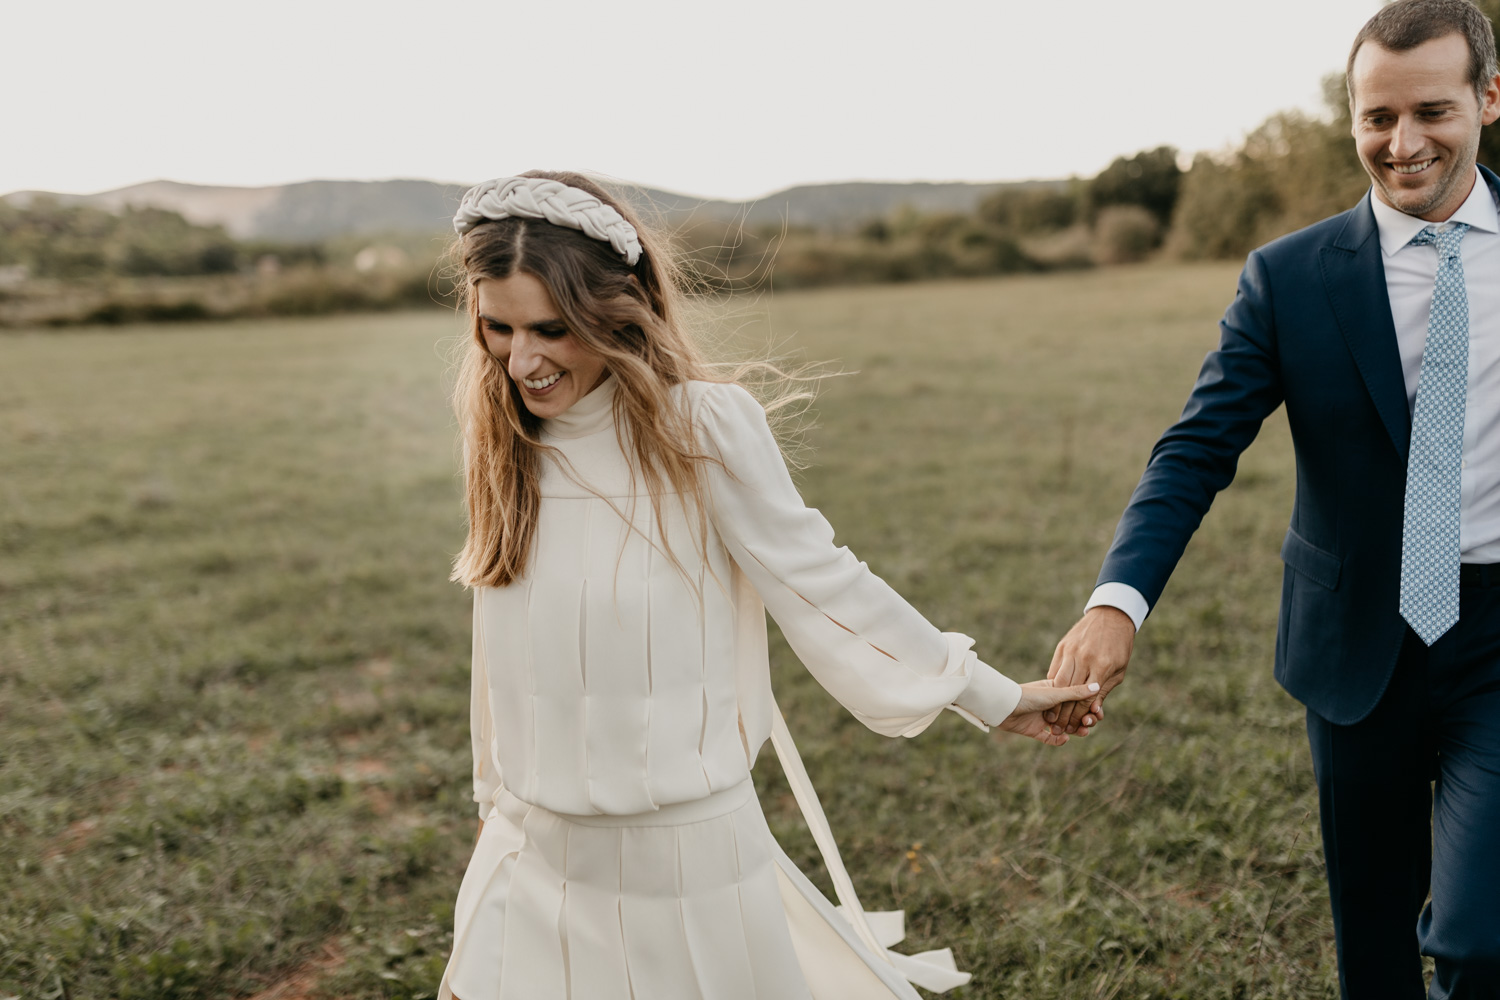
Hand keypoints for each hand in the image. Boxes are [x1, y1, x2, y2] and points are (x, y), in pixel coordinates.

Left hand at [995, 678, 1103, 745]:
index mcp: (1057, 691)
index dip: (1089, 706)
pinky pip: (1049, 738)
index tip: (1098, 712)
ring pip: (1064, 727)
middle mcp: (1051, 704)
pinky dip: (1058, 740)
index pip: (1078, 700)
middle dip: (1084, 720)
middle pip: (1073, 714)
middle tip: (1089, 723)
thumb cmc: (1029, 694)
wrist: (1003, 706)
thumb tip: (1097, 686)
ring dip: (1074, 730)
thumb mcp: (1055, 693)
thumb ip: (1076, 692)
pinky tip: (1064, 738)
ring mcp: (1043, 718)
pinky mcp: (1034, 730)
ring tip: (1082, 732)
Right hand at [1045, 606, 1134, 734]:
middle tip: (1058, 728)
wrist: (1112, 616)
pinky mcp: (1062, 646)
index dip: (1078, 716)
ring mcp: (1071, 651)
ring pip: (1057, 682)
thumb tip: (1092, 711)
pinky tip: (1051, 696)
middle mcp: (1084, 659)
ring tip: (1051, 716)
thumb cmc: (1119, 647)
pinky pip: (1054, 669)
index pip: (1085, 698)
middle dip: (1063, 714)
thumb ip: (1103, 691)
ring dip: (1053, 702)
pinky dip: (1052, 685)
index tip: (1073, 729)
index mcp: (1101, 667)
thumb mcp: (1118, 671)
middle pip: (1068, 693)